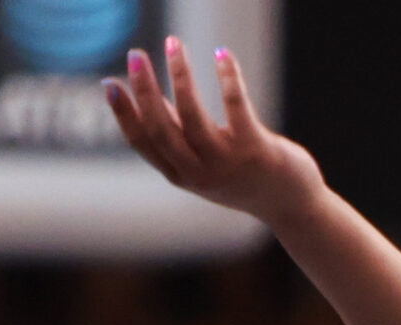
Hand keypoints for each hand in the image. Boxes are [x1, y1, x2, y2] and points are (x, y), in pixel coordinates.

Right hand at [103, 39, 322, 226]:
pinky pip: (235, 106)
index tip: (109, 83)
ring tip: (173, 43)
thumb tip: (145, 99)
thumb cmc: (242, 179)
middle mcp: (200, 173)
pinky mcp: (256, 150)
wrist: (291, 205)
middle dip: (144, 88)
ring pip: (193, 114)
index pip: (144, 143)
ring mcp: (227, 163)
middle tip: (135, 54)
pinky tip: (221, 54)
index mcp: (181, 176)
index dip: (124, 114)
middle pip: (161, 128)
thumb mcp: (202, 163)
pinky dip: (227, 77)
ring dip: (179, 74)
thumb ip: (177, 135)